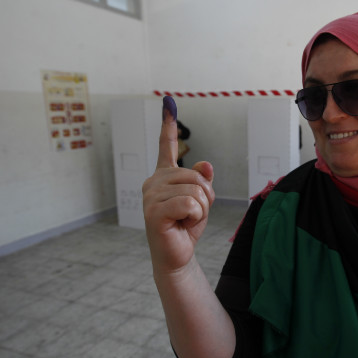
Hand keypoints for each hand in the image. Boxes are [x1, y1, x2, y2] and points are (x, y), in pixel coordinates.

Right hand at [142, 97, 214, 273]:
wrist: (177, 255)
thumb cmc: (186, 226)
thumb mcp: (201, 201)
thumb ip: (202, 181)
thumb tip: (206, 165)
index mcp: (164, 176)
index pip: (167, 147)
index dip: (168, 125)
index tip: (168, 102)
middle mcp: (154, 182)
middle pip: (195, 176)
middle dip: (205, 196)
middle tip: (193, 213)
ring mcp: (151, 196)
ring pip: (194, 191)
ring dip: (200, 209)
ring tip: (186, 220)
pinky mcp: (153, 212)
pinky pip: (189, 204)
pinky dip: (195, 216)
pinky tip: (182, 224)